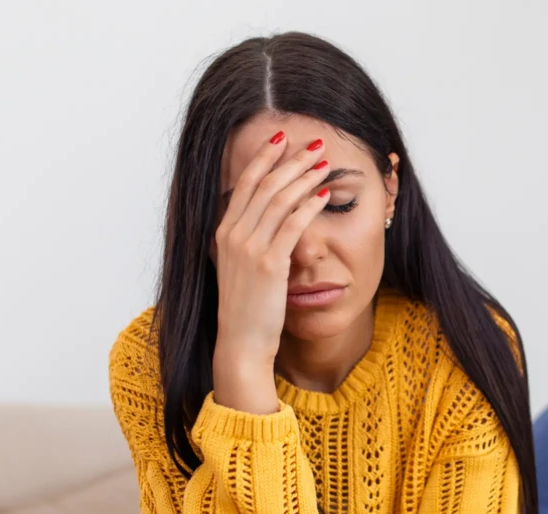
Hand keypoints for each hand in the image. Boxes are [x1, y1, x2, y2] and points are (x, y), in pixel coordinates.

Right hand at [212, 134, 331, 412]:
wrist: (241, 342)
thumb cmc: (246, 308)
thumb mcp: (240, 267)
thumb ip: (249, 241)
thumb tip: (265, 221)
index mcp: (224, 232)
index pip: (244, 183)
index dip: (263, 157)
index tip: (282, 138)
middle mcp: (232, 235)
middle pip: (264, 184)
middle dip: (290, 159)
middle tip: (314, 142)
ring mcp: (249, 248)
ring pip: (279, 199)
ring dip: (303, 176)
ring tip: (323, 161)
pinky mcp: (269, 264)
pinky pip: (292, 226)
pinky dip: (309, 206)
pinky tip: (323, 194)